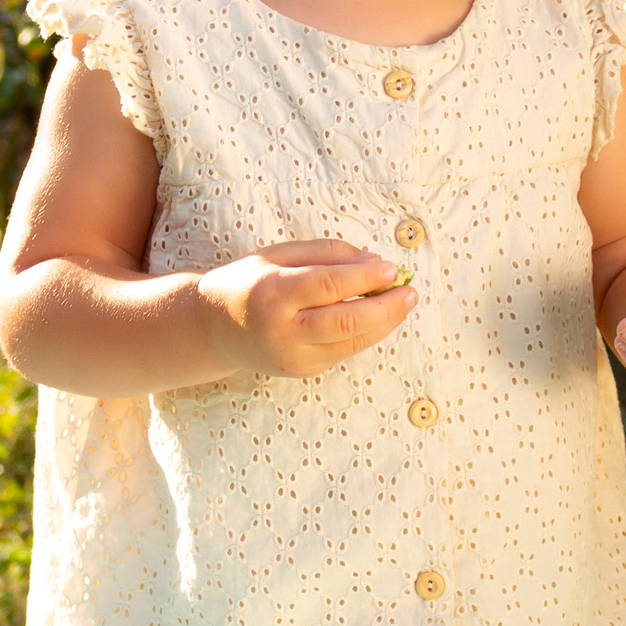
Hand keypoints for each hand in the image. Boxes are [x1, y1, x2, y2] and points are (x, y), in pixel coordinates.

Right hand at [196, 239, 416, 378]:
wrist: (215, 328)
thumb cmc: (250, 282)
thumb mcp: (280, 255)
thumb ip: (327, 253)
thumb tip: (374, 261)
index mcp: (271, 293)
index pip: (327, 286)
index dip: (364, 277)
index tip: (392, 267)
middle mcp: (281, 330)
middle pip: (345, 321)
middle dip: (385, 306)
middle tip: (411, 291)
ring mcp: (291, 357)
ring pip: (350, 342)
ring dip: (384, 323)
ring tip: (404, 302)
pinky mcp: (301, 372)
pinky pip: (343, 352)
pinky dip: (366, 334)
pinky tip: (379, 317)